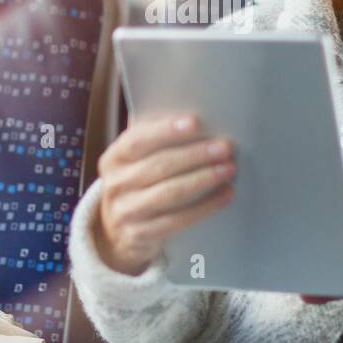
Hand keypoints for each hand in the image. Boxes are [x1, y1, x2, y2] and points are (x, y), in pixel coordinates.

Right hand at [92, 113, 235, 275]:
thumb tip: (186, 108)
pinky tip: (225, 195)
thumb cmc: (137, 184)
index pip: (138, 140)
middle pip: (159, 166)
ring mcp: (126, 212)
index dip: (166, 130)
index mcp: (114, 158)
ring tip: (228, 169)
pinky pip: (177, 220)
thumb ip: (152, 136)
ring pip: (170, 193)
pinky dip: (205, 207)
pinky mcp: (140, 235)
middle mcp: (115, 184)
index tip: (195, 122)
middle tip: (225, 147)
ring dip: (203, 179)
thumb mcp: (135, 161)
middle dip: (195, 155)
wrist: (117, 232)